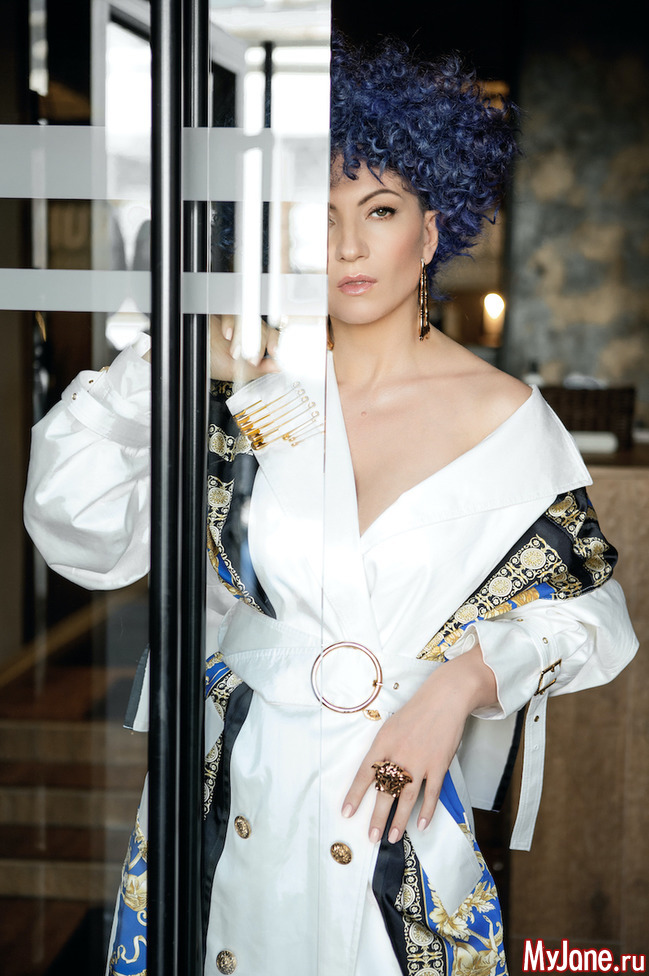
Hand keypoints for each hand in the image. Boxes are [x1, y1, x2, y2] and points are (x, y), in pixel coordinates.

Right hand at [141, 316, 280, 380]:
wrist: (184, 358)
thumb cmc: (208, 362)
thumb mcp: (238, 371)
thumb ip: (260, 368)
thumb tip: (279, 367)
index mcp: (252, 340)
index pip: (270, 333)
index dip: (275, 341)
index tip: (275, 352)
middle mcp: (243, 326)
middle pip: (260, 324)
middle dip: (259, 342)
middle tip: (253, 358)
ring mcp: (231, 317)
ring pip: (247, 316)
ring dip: (245, 333)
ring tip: (236, 351)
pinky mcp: (217, 308)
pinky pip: (229, 309)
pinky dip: (230, 321)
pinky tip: (227, 334)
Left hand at [341, 646, 496, 844]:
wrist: (444, 700)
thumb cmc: (416, 713)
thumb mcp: (390, 727)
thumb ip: (383, 751)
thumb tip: (375, 775)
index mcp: (383, 743)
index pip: (365, 773)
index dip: (354, 794)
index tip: (346, 812)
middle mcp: (400, 755)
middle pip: (385, 791)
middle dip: (377, 817)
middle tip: (371, 837)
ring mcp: (420, 762)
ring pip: (407, 798)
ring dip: (399, 820)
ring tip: (393, 837)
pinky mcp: (438, 766)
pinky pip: (432, 794)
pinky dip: (427, 811)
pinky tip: (421, 825)